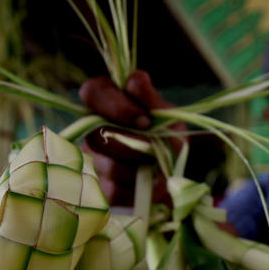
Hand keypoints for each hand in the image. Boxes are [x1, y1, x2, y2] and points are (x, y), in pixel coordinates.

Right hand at [79, 70, 181, 205]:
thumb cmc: (167, 134)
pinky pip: (116, 189)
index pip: (92, 92)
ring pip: (109, 165)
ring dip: (141, 166)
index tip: (146, 121)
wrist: (176, 169)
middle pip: (98, 135)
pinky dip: (140, 186)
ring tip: (157, 163)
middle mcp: (92, 129)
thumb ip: (151, 98)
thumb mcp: (167, 114)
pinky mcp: (101, 188)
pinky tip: (150, 179)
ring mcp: (93, 160)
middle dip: (136, 143)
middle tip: (157, 146)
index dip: (117, 107)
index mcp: (105, 101)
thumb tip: (135, 80)